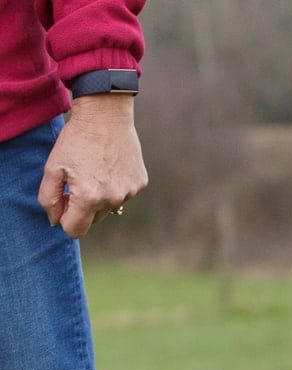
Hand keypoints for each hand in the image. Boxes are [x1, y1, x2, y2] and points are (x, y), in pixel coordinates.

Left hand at [37, 94, 147, 238]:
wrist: (106, 115)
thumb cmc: (76, 139)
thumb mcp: (52, 167)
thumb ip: (49, 198)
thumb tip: (55, 221)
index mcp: (89, 198)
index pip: (75, 230)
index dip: (64, 219)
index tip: (62, 202)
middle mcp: (113, 199)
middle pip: (93, 220)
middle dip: (82, 208)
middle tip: (76, 182)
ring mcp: (130, 192)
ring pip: (109, 207)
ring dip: (99, 196)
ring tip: (94, 169)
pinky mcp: (140, 182)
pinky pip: (123, 193)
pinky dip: (115, 185)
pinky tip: (109, 165)